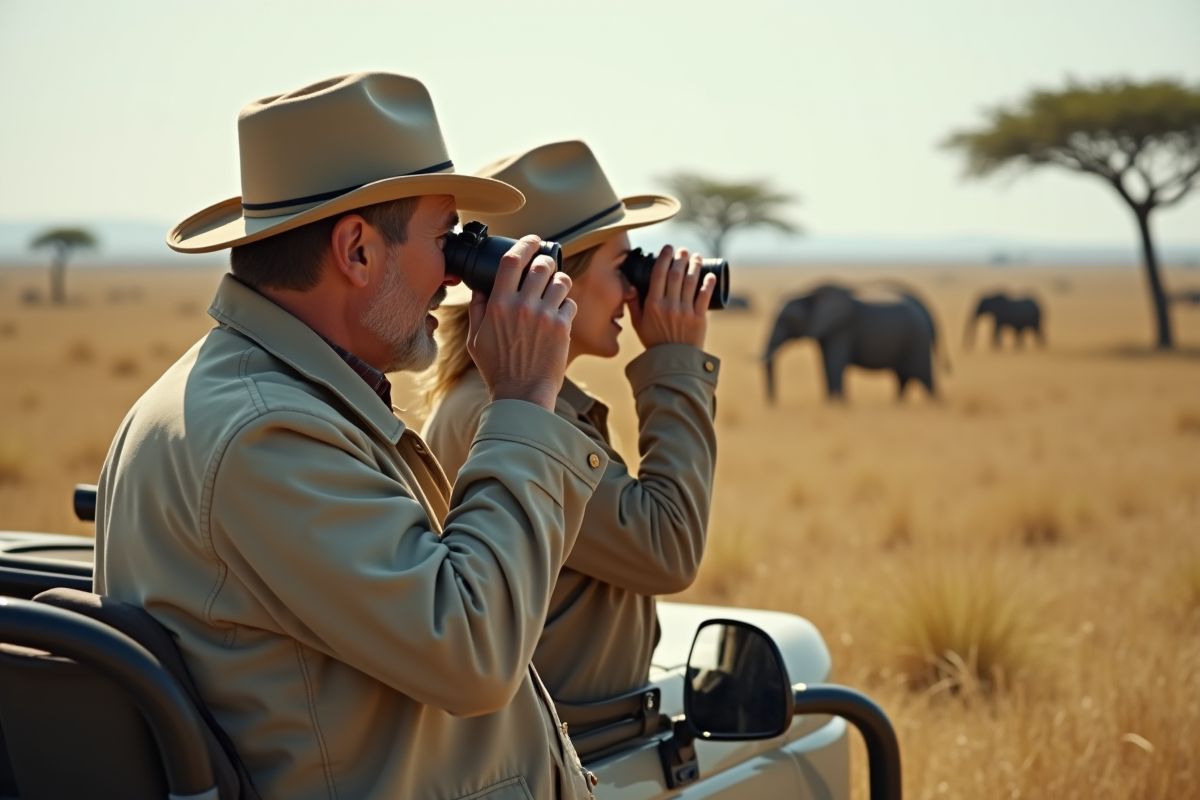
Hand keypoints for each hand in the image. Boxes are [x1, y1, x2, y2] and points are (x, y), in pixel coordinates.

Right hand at [467, 236, 575, 410]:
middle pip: (540, 265)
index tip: (531, 241)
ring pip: (561, 281)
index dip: (524, 244)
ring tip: (556, 290)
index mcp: (498, 304)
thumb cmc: (497, 369)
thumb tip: (481, 287)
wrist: (521, 394)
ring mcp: (544, 316)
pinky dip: (568, 306)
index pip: (511, 260)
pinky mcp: (562, 328)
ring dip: (560, 282)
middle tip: (546, 267)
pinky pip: (571, 304)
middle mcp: (522, 306)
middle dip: (546, 262)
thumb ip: (478, 310)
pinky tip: (561, 315)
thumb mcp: (476, 339)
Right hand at [628, 245, 715, 349]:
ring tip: (696, 257)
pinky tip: (710, 274)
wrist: (672, 362)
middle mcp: (669, 306)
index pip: (658, 275)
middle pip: (676, 275)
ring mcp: (685, 311)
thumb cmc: (654, 342)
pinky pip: (704, 297)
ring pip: (690, 282)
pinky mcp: (699, 318)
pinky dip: (708, 284)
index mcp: (653, 305)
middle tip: (683, 250)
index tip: (668, 248)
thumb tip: (631, 287)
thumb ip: (634, 305)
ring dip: (694, 266)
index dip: (664, 258)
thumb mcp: (638, 324)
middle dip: (680, 259)